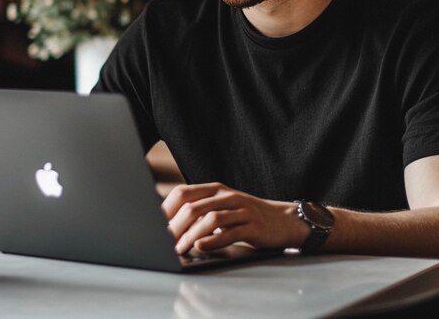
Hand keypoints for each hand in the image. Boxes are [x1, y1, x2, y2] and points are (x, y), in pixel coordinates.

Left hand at [161, 182, 307, 254]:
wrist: (282, 220)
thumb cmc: (245, 216)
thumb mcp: (222, 206)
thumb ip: (200, 210)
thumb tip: (168, 224)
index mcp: (215, 189)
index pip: (183, 193)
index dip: (167, 210)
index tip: (156, 227)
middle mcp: (226, 196)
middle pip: (194, 207)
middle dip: (176, 227)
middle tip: (165, 243)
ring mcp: (241, 209)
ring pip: (210, 219)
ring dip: (191, 236)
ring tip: (180, 248)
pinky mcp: (252, 226)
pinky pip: (229, 232)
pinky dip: (212, 240)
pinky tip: (201, 247)